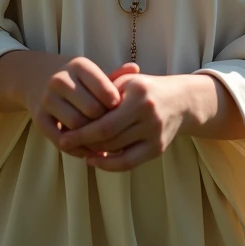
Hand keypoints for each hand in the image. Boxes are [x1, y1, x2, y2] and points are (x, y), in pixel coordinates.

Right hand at [0, 52, 125, 156]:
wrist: (35, 76)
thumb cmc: (74, 77)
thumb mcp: (91, 72)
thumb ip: (114, 75)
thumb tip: (136, 69)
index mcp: (79, 66)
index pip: (104, 89)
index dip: (116, 105)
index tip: (123, 113)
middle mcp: (61, 80)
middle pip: (92, 109)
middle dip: (106, 123)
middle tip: (117, 132)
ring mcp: (48, 99)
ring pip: (77, 125)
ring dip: (92, 138)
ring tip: (106, 144)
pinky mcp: (39, 118)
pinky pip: (60, 139)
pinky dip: (77, 149)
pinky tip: (88, 150)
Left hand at [58, 69, 201, 171]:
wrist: (180, 100)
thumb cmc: (145, 88)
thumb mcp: (126, 80)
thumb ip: (103, 93)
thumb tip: (74, 113)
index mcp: (139, 96)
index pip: (105, 123)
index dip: (82, 133)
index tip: (63, 135)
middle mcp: (149, 116)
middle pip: (110, 139)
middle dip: (85, 144)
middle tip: (66, 145)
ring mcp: (155, 134)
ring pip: (117, 151)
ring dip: (95, 153)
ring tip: (78, 149)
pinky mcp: (158, 149)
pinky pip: (129, 163)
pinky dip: (110, 165)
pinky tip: (95, 159)